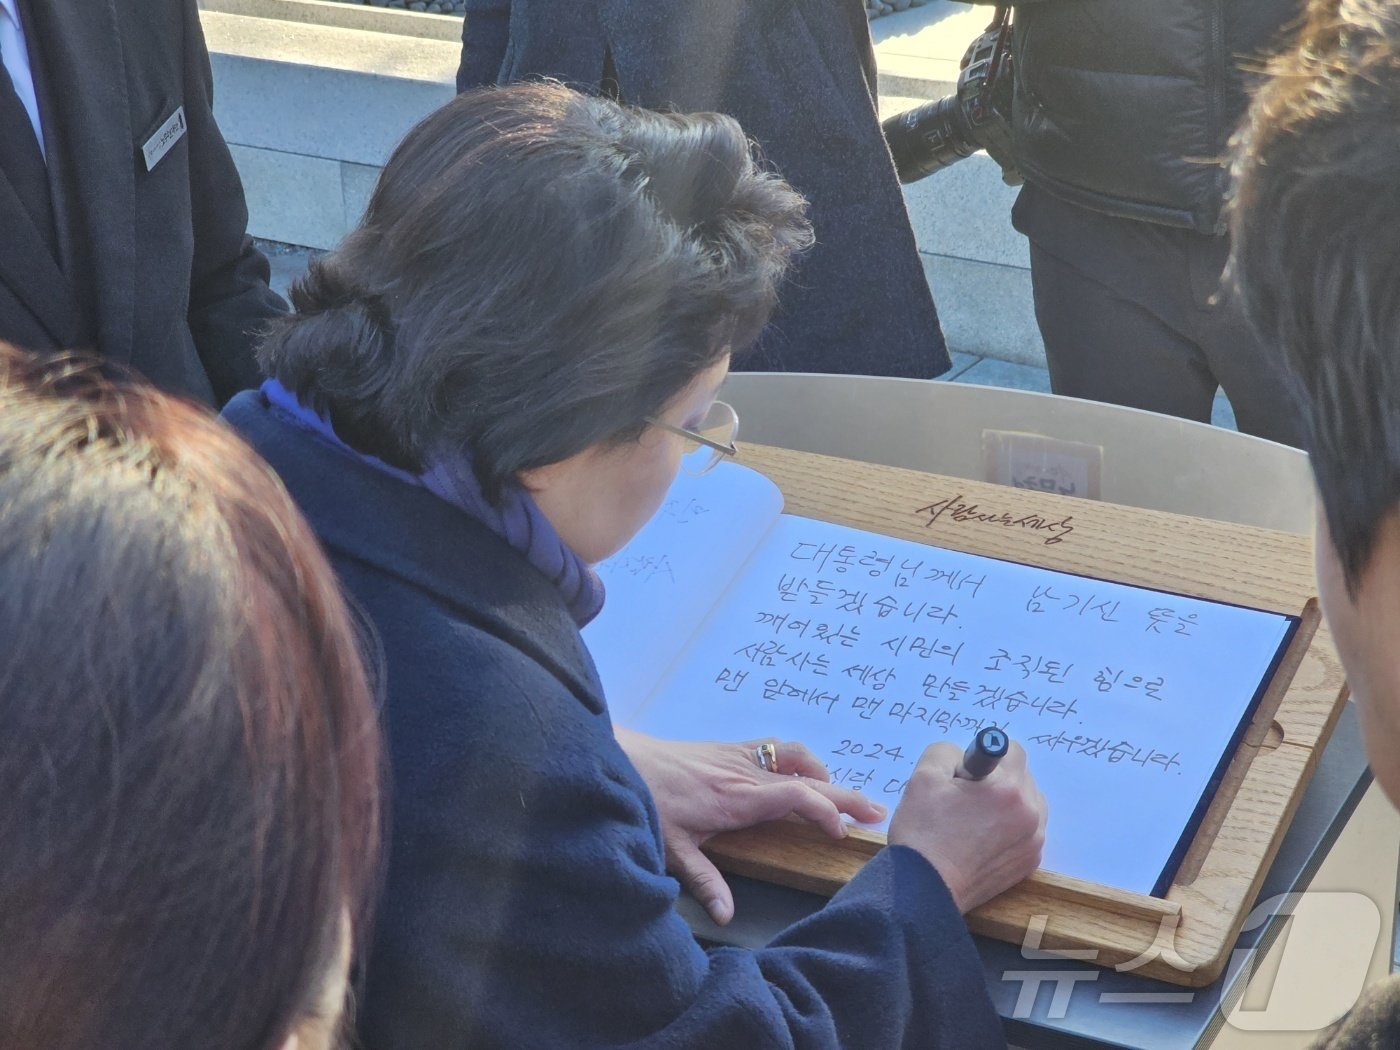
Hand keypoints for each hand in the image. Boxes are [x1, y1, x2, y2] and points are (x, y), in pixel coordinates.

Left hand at [616, 728, 887, 924]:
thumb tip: (728, 916)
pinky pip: (777, 749)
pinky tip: (805, 773)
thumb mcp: (673, 849)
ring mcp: (740, 757)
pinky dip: (800, 760)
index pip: (795, 798)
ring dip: (825, 774)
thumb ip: (705, 881)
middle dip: (845, 795)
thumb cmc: (648, 803)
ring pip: (796, 757)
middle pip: (808, 778)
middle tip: (878, 811)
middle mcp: (746, 774)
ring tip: (844, 795)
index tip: (843, 831)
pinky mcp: (731, 748)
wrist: (623, 758)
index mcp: (738, 799)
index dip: (824, 811)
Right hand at [887, 741, 1045, 912]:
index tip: (968, 773)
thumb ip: (947, 751)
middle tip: (965, 798)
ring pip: (1027, 805)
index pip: (1013, 750)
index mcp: (1008, 789)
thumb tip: (964, 756)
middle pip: (1022, 777)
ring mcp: (1032, 841)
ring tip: (974, 820)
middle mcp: (1030, 813)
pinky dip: (1009, 829)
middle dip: (996, 780)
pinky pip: (1026, 831)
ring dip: (1007, 804)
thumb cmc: (924, 832)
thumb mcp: (924, 776)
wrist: (927, 888)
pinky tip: (981, 839)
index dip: (986, 755)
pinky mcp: (1029, 862)